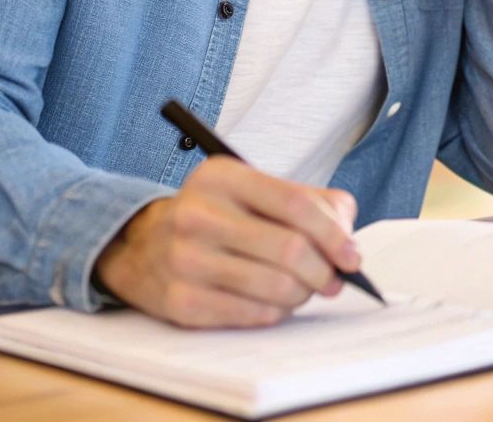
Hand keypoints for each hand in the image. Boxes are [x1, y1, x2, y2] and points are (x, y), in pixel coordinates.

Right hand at [94, 158, 359, 327]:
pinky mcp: (181, 301)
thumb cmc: (216, 218)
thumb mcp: (254, 191)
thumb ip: (312, 203)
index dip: (334, 235)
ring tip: (302, 289)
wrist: (140, 246)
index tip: (352, 256)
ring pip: (277, 287)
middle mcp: (198, 214)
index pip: (296, 205)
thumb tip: (347, 240)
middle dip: (324, 271)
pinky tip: (273, 302)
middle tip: (332, 280)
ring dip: (303, 294)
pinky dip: (276, 312)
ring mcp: (185, 260)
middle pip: (291, 250)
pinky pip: (254, 315)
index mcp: (222, 177)